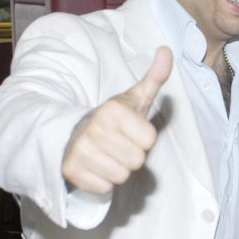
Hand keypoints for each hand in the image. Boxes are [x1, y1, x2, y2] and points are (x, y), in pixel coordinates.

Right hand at [62, 47, 172, 193]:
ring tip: (107, 155)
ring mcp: (80, 151)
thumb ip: (154, 77)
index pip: (149, 141)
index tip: (129, 131)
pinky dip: (102, 181)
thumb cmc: (113, 119)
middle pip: (137, 161)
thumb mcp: (134, 98)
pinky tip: (95, 166)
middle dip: (131, 156)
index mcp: (113, 110)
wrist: (73, 134)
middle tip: (117, 145)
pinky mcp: (71, 171)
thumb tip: (167, 50)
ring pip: (121, 176)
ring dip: (117, 169)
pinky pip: (105, 188)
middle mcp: (94, 129)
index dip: (143, 139)